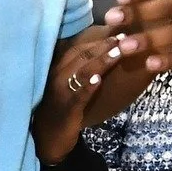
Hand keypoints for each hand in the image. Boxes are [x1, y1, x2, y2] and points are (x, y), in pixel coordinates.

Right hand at [32, 26, 121, 163]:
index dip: (97, 38)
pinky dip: (89, 85)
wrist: (47, 139)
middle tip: (124, 36)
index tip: (116, 30)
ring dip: (102, 59)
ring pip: (82, 70)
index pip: (77, 48)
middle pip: (81, 55)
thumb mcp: (65, 87)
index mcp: (56, 68)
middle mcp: (56, 76)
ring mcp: (60, 92)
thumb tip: (98, 56)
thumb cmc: (59, 110)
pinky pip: (78, 94)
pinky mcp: (66, 109)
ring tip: (119, 50)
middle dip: (104, 44)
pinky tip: (100, 78)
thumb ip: (77, 71)